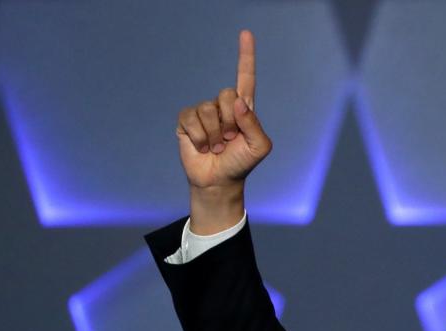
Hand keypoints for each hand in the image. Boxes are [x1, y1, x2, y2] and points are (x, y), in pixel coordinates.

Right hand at [176, 30, 271, 230]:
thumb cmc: (241, 163)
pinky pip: (191, 119)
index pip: (245, 78)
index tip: (245, 33)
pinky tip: (203, 146)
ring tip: (217, 146)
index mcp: (244, 109)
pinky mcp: (186, 122)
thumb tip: (238, 102)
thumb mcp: (259, 147)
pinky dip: (200, 137)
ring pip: (208, 110)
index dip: (245, 56)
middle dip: (231, 122)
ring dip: (215, 134)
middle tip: (230, 140)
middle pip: (227, 95)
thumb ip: (254, 124)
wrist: (219, 181)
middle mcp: (223, 106)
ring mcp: (203, 113)